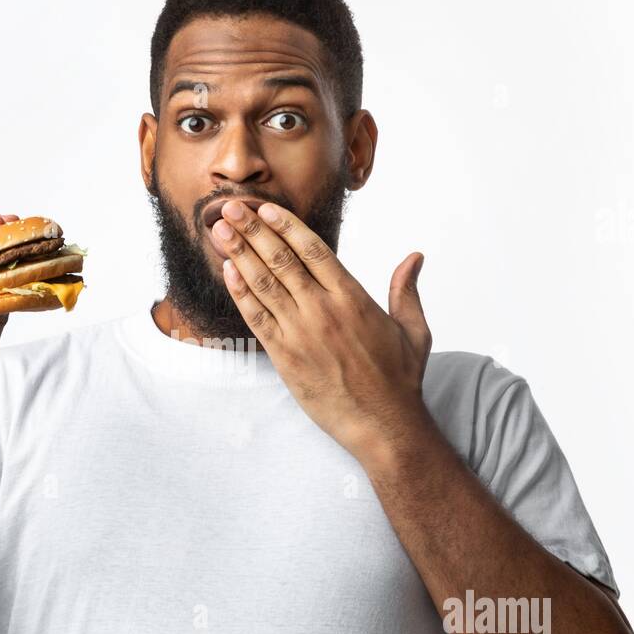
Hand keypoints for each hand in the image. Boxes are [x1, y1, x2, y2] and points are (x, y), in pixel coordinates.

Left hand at [208, 199, 435, 461]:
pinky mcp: (285, 357)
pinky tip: (227, 272)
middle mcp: (323, 310)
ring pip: (264, 284)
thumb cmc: (399, 380)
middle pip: (281, 260)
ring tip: (219, 231)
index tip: (265, 209)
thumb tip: (414, 257)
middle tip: (231, 208)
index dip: (285, 226)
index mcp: (353, 298)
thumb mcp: (414, 330)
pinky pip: (256, 319)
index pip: (313, 250)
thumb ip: (407, 290)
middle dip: (252, 231)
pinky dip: (240, 294)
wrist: (383, 425)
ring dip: (239, 254)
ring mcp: (301, 334)